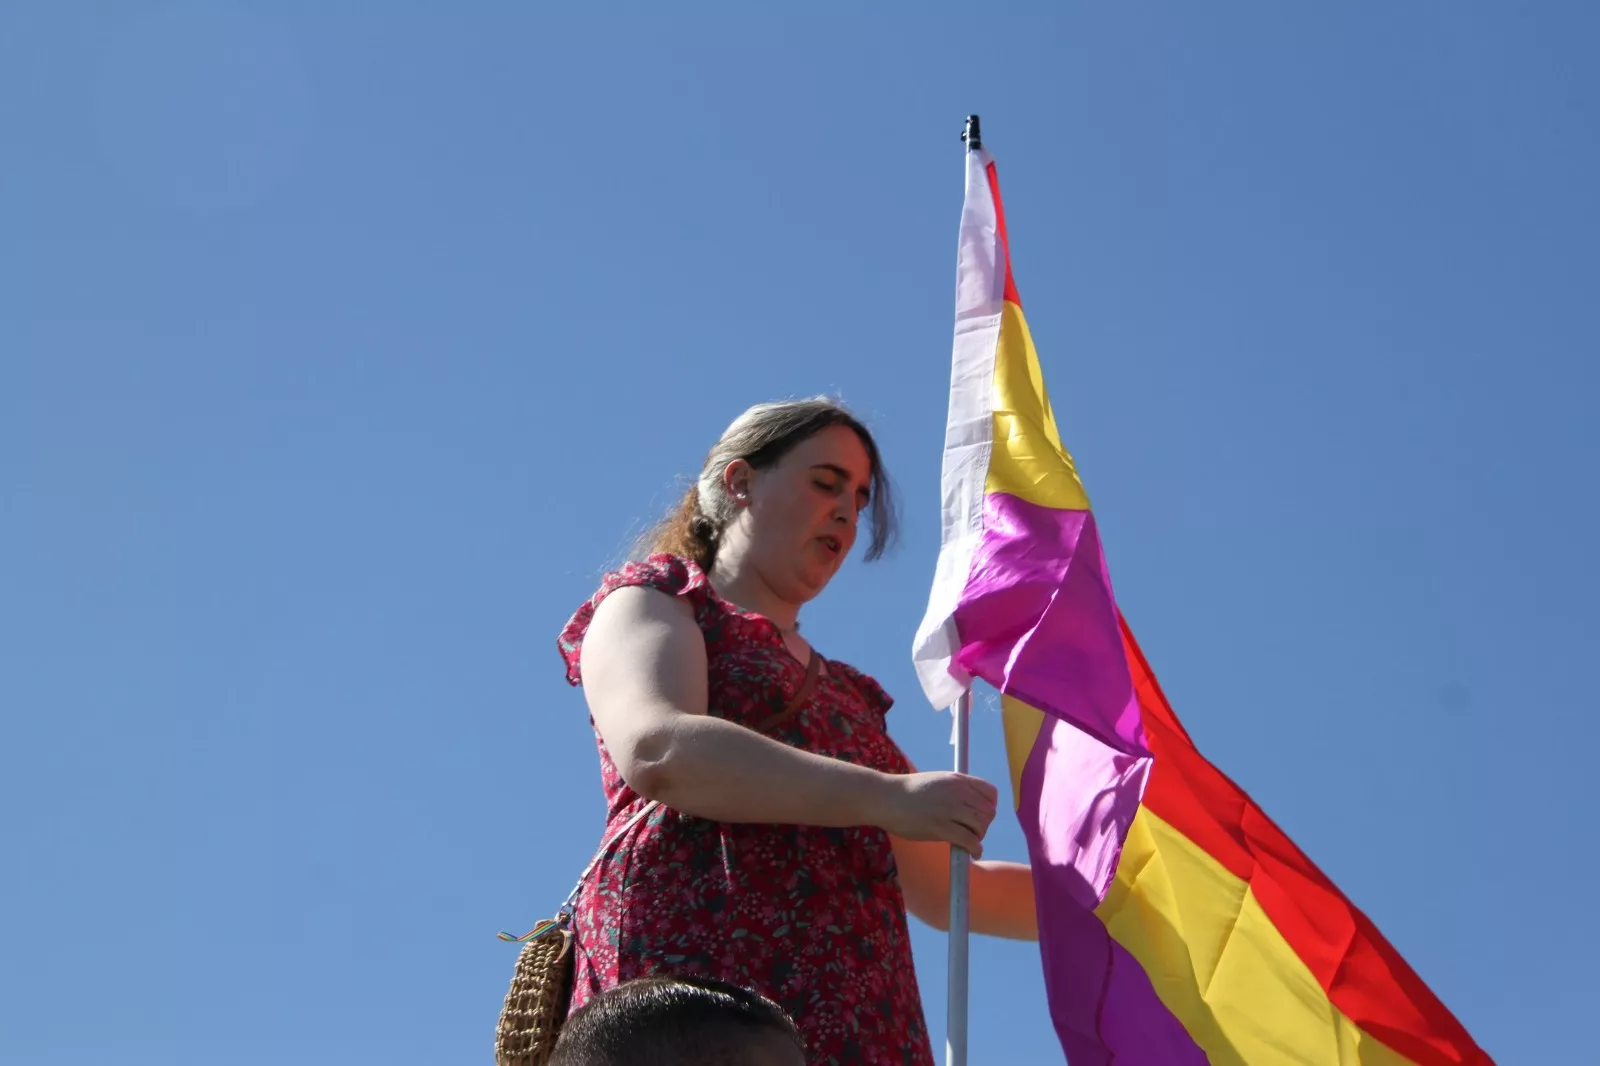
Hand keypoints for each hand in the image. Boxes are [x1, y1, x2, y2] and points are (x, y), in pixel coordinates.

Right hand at [875, 772, 997, 857]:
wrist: (887, 798)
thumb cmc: (908, 792)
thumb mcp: (937, 781)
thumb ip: (956, 790)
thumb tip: (971, 806)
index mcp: (957, 779)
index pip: (991, 793)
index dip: (989, 807)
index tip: (981, 816)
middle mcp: (957, 792)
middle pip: (988, 812)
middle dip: (984, 825)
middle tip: (973, 832)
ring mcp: (949, 809)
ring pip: (980, 826)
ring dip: (979, 837)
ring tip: (970, 842)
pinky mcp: (940, 826)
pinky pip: (969, 840)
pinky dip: (975, 849)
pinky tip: (972, 853)